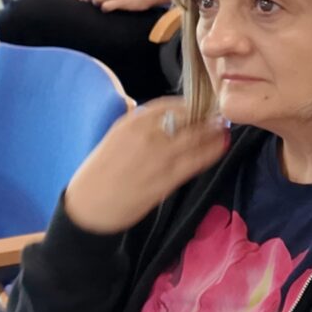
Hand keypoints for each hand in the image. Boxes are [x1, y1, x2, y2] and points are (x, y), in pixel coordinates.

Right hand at [62, 98, 231, 233]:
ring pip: (196, 138)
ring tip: (223, 129)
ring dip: (214, 132)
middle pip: (188, 118)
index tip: (203, 106)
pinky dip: (211, 152)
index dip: (192, 104)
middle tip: (219, 116)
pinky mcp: (165, 179)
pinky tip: (221, 146)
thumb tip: (164, 117)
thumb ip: (139, 125)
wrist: (88, 206)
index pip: (170, 104)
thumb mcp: (116, 137)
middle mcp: (146, 134)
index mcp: (131, 122)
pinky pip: (195, 161)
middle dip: (207, 116)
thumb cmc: (100, 172)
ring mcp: (157, 156)